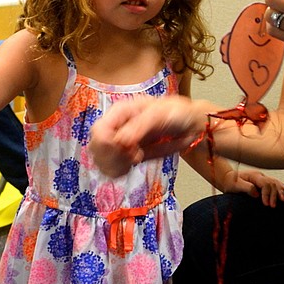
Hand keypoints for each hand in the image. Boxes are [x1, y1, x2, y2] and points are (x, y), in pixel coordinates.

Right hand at [89, 95, 206, 176]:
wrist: (188, 124)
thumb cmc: (176, 112)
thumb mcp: (160, 114)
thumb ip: (140, 126)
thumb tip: (121, 141)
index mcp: (119, 112)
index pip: (98, 130)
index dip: (109, 144)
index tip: (131, 149)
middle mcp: (114, 126)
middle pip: (96, 148)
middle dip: (114, 157)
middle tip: (136, 155)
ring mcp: (117, 142)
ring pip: (100, 161)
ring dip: (117, 165)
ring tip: (137, 158)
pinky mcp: (123, 155)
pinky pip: (110, 169)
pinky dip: (119, 171)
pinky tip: (133, 164)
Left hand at [226, 167, 283, 205]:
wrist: (227, 178)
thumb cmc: (230, 183)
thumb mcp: (235, 186)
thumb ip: (246, 188)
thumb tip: (257, 194)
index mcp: (254, 176)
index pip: (265, 184)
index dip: (267, 194)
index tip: (266, 204)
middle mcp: (260, 175)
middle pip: (271, 184)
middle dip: (274, 195)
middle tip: (273, 207)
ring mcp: (262, 178)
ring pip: (275, 182)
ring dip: (279, 191)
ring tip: (283, 200)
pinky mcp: (262, 181)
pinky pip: (274, 182)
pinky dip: (280, 186)